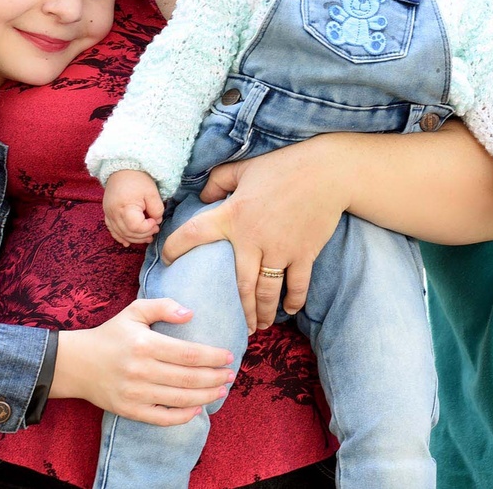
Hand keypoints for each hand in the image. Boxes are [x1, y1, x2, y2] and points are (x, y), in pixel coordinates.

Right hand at [51, 299, 234, 424]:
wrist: (77, 363)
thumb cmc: (111, 334)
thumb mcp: (134, 311)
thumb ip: (163, 306)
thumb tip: (190, 313)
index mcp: (145, 344)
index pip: (189, 353)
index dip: (213, 357)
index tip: (229, 357)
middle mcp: (141, 370)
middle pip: (189, 378)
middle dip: (215, 378)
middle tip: (230, 375)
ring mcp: (135, 393)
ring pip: (180, 399)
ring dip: (206, 396)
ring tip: (221, 390)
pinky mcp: (129, 410)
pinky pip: (162, 418)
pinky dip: (182, 416)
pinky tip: (197, 409)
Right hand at [103, 170, 164, 245]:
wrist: (122, 168)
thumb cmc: (138, 179)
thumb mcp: (152, 192)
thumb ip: (156, 209)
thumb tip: (156, 221)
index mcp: (125, 206)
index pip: (136, 227)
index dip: (147, 228)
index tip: (155, 221)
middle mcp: (113, 213)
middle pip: (128, 233)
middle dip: (143, 235)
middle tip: (155, 230)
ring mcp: (108, 214)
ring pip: (120, 233)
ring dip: (134, 238)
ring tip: (147, 237)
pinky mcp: (107, 213)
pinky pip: (112, 230)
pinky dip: (120, 237)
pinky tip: (127, 242)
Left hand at [161, 137, 349, 332]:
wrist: (326, 171)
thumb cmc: (283, 166)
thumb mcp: (243, 168)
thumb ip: (218, 180)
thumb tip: (203, 196)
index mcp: (233, 215)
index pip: (195, 233)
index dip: (175, 247)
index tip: (166, 260)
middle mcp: (253, 239)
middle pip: (240, 285)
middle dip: (240, 310)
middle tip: (239, 325)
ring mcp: (280, 250)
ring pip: (267, 292)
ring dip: (263, 312)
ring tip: (261, 325)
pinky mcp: (304, 253)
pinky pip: (297, 285)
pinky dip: (293, 300)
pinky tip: (289, 309)